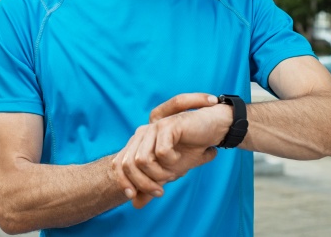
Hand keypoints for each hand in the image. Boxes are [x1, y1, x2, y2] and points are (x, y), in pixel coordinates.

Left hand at [112, 93, 221, 208]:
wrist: (212, 130)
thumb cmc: (189, 150)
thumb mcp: (168, 173)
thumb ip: (150, 186)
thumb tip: (135, 205)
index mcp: (138, 142)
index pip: (118, 163)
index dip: (123, 181)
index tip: (133, 196)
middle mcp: (142, 133)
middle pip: (128, 164)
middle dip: (144, 184)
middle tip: (160, 191)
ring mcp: (153, 128)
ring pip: (142, 160)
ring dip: (159, 174)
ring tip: (173, 173)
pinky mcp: (167, 126)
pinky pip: (161, 153)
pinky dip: (171, 162)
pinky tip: (180, 158)